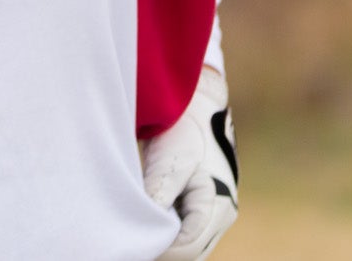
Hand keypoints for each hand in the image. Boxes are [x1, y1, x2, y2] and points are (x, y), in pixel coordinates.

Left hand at [140, 65, 238, 259]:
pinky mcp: (202, 208)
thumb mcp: (170, 161)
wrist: (196, 106)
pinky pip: (184, 233)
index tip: (133, 242)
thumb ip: (160, 195)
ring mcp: (214, 214)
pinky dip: (166, 233)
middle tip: (129, 241)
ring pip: (188, 246)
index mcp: (219, 205)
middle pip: (190, 252)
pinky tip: (144, 223)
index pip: (189, 246)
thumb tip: (145, 229)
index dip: (162, 249)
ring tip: (135, 232)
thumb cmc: (185, 129)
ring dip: (165, 242)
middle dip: (162, 249)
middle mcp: (222, 215)